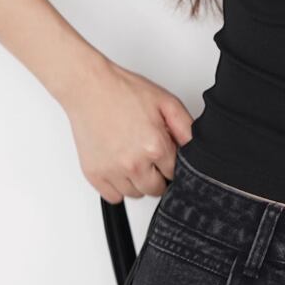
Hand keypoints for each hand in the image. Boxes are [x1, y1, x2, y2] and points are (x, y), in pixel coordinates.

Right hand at [61, 58, 194, 203]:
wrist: (89, 87)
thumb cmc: (124, 91)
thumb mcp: (166, 102)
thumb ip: (186, 128)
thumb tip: (195, 148)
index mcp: (155, 146)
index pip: (175, 174)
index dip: (172, 163)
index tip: (165, 154)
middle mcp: (134, 163)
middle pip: (157, 189)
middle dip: (158, 175)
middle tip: (150, 155)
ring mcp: (112, 171)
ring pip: (136, 194)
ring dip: (138, 181)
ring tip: (133, 156)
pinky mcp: (94, 175)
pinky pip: (114, 197)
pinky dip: (118, 186)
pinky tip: (119, 165)